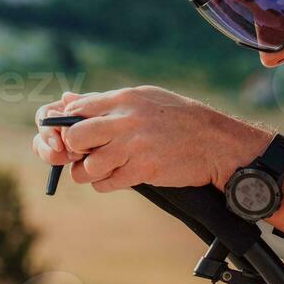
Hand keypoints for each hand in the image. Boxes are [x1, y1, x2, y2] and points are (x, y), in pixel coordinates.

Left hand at [31, 86, 269, 192]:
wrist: (217, 143)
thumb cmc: (180, 119)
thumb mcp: (146, 99)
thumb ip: (105, 101)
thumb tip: (66, 100)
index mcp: (125, 99)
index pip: (75, 111)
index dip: (66, 127)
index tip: (76, 138)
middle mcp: (126, 120)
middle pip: (73, 138)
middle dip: (74, 151)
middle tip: (86, 155)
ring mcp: (134, 146)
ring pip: (87, 166)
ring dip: (90, 172)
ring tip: (106, 168)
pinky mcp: (143, 169)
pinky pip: (106, 183)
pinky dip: (107, 184)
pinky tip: (121, 176)